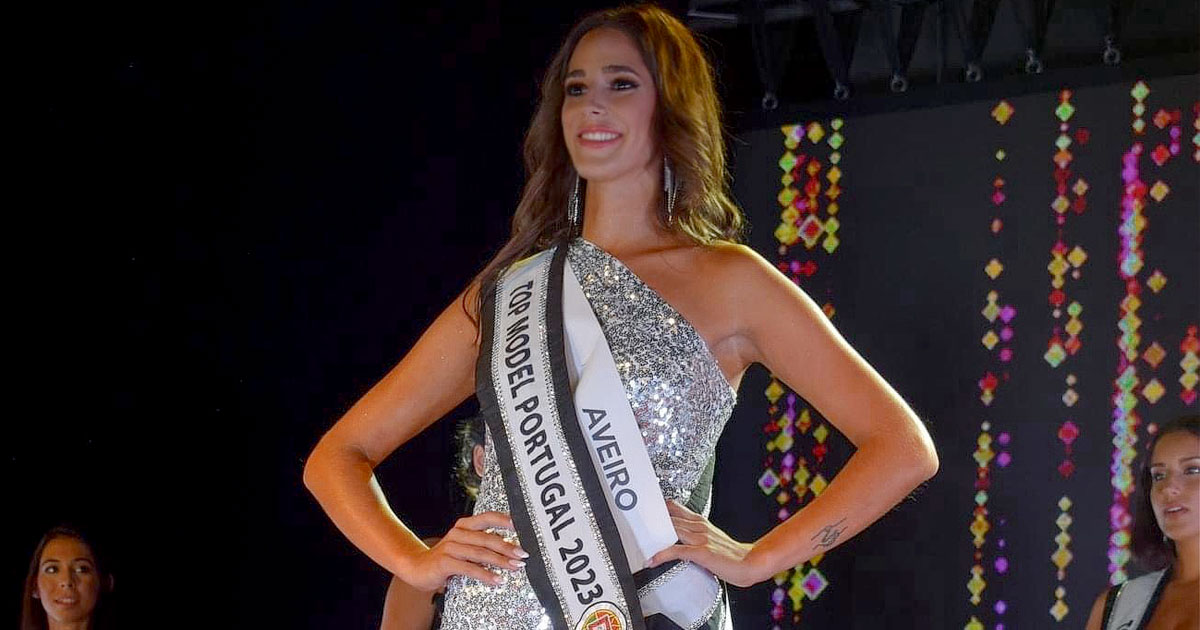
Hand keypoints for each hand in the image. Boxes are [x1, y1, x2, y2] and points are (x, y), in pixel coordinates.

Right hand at [403, 511, 528, 591]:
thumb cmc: (446, 558)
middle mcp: (457, 533)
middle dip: (508, 547)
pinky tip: (496, 580)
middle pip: (487, 538)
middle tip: (523, 554)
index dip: (504, 520)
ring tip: (515, 567)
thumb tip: (510, 548)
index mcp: (464, 526)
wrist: (417, 568)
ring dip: (500, 561)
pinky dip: (485, 575)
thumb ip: (481, 544)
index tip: (520, 526)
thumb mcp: (464, 546)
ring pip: (480, 553)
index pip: (487, 517)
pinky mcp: (445, 562)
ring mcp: (450, 547)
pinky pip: (469, 568)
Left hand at [646, 501, 760, 587]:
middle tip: (631, 525)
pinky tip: (652, 559)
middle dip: (649, 521)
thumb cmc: (731, 554)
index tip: (641, 510)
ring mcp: (700, 538)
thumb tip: (677, 539)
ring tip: (636, 540)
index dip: (656, 508)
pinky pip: (677, 551)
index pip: (673, 508)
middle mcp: (698, 526)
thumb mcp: (710, 539)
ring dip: (652, 536)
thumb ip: (694, 536)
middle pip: (668, 517)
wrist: (750, 562)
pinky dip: (662, 554)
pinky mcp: (701, 551)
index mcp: (700, 522)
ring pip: (670, 529)